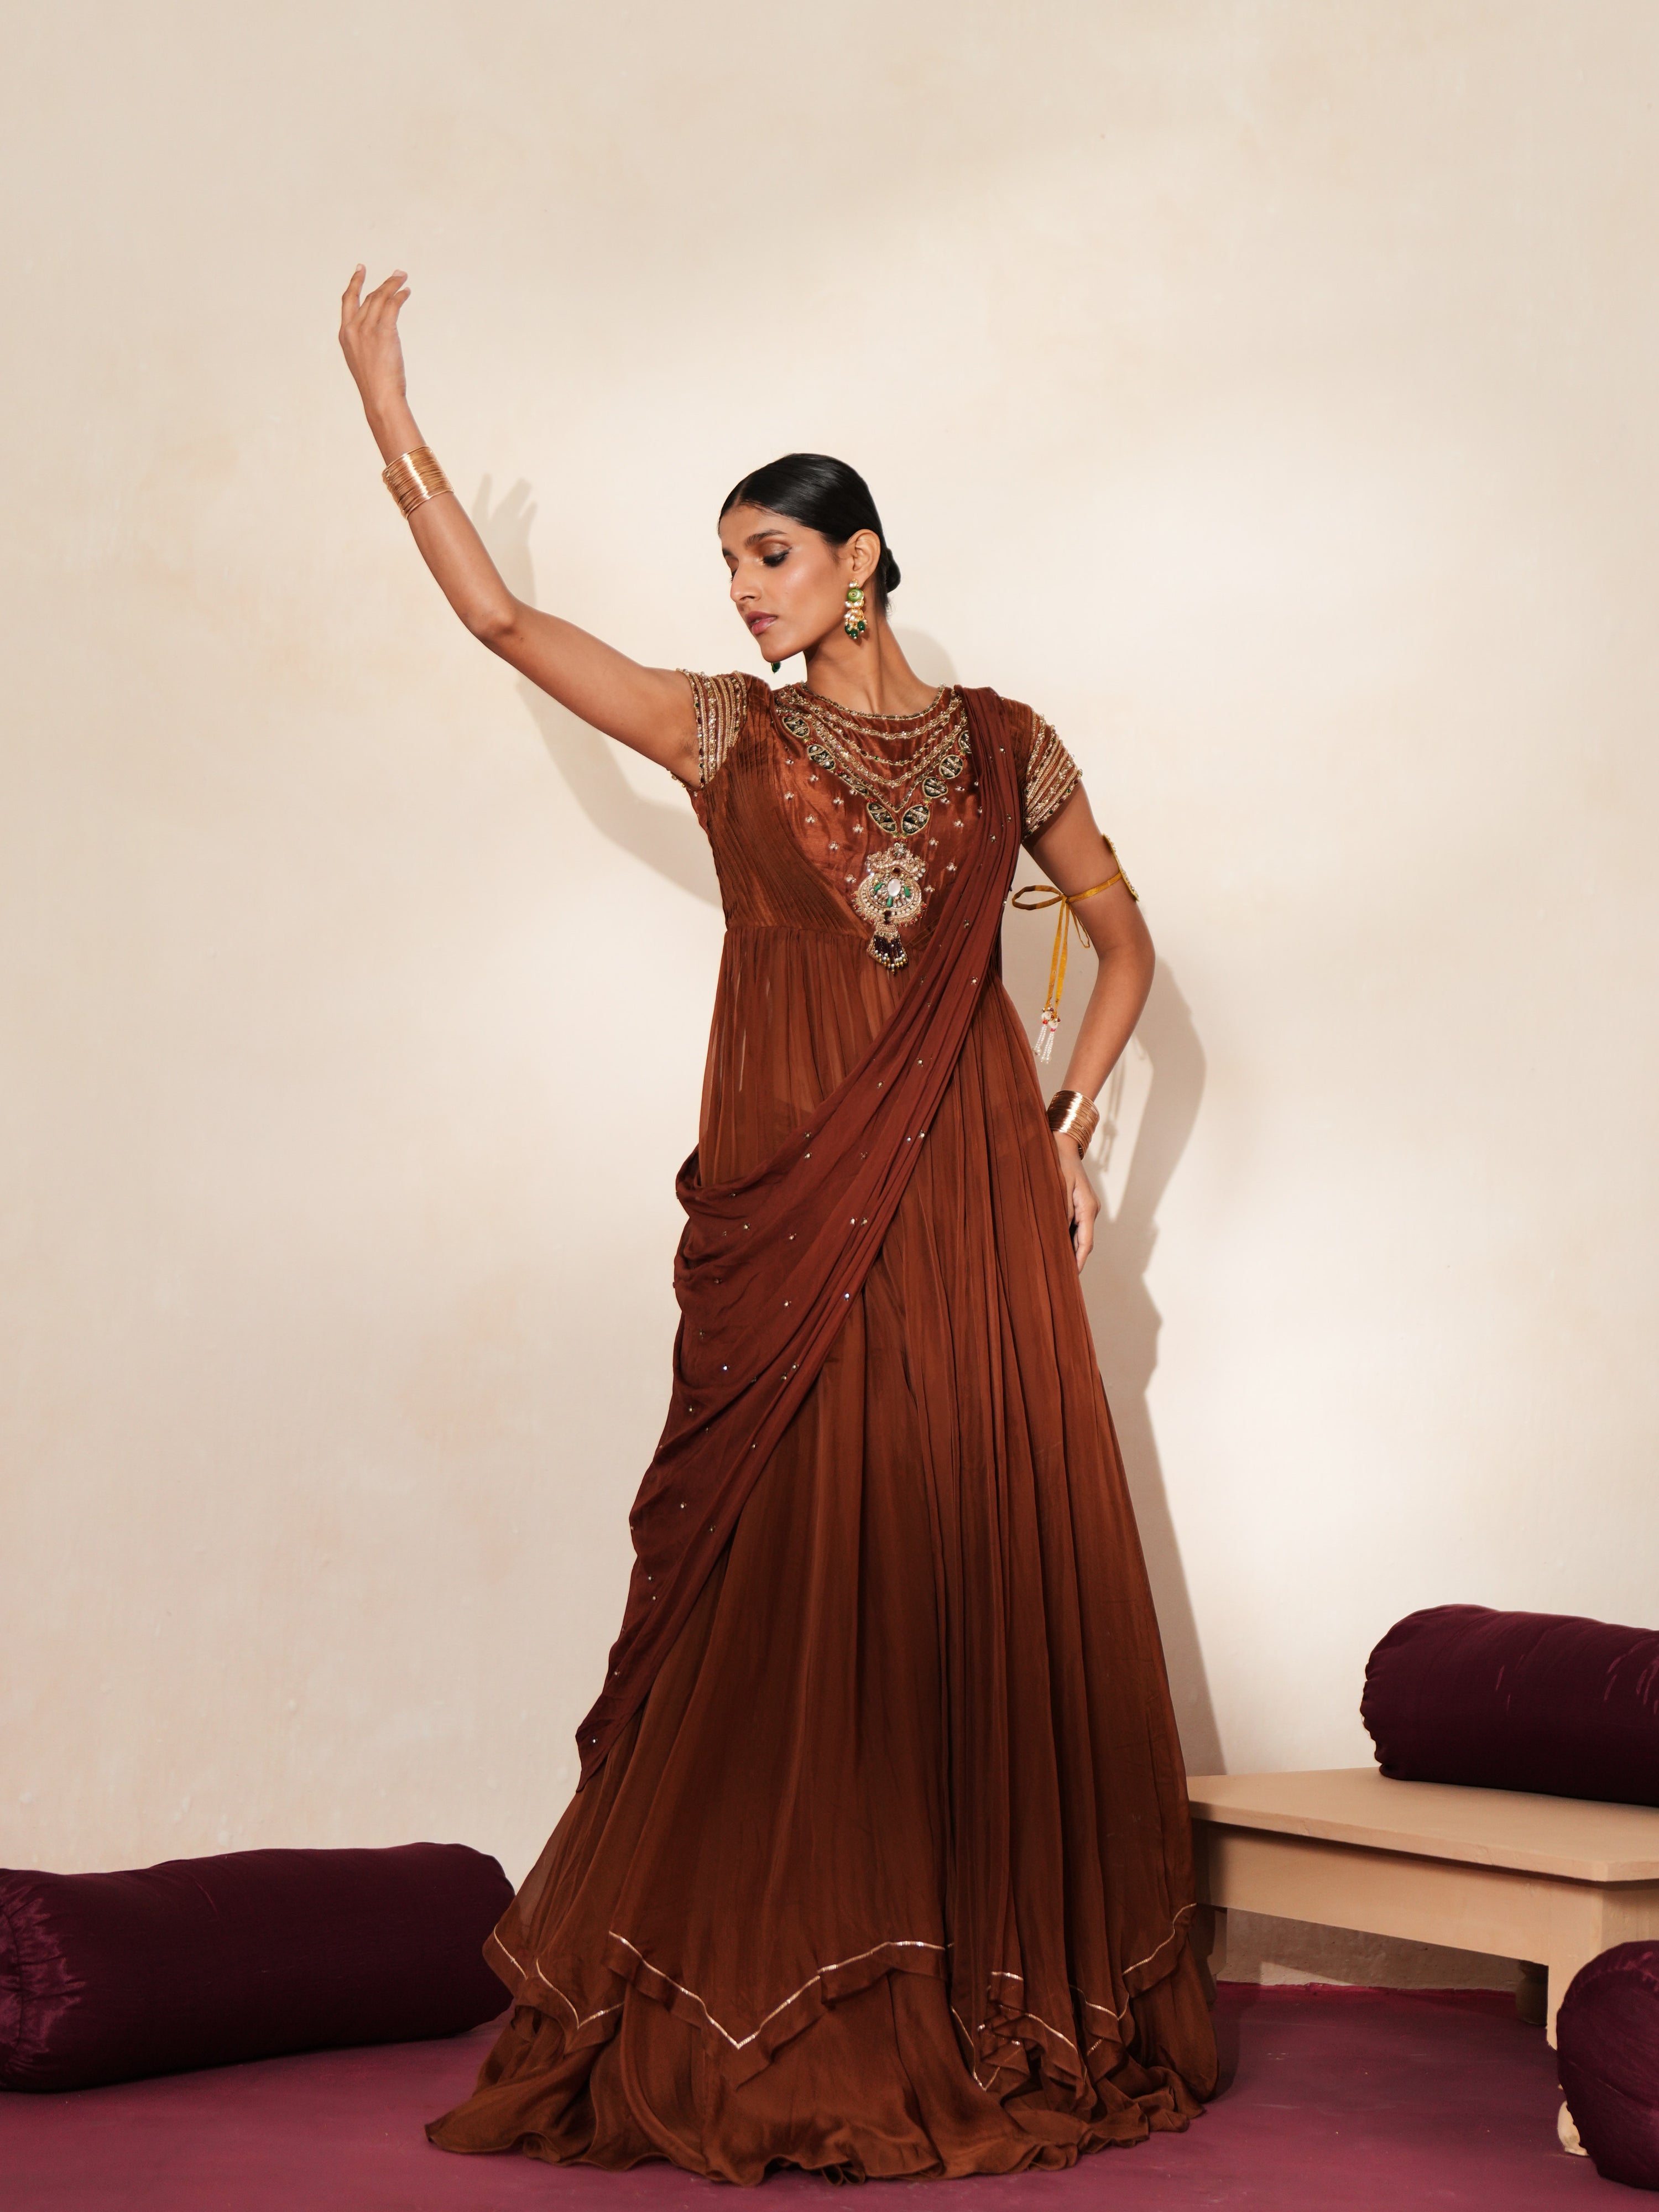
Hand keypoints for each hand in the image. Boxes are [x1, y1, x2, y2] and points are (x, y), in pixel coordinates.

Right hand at [339, 264, 410, 429]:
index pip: (348, 301)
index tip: (360, 269)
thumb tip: (380, 337)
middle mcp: (353, 328)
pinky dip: (400, 296)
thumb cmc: (375, 386)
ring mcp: (367, 329)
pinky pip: (392, 305)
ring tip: (404, 279)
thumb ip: (366, 344)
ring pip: (381, 297)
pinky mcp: (383, 332)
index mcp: (345, 334)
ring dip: (394, 286)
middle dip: (383, 282)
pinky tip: (406, 292)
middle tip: (397, 274)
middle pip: (368, 296)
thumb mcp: (363, 361)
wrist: (380, 398)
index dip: (355, 282)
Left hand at [1055, 1136, 1098, 1272]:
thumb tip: (1060, 1232)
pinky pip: (1076, 1226)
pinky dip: (1069, 1238)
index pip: (1086, 1241)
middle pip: (1085, 1241)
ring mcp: (1087, 1207)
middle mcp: (1090, 1209)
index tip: (1073, 1275)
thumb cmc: (1058, 1164)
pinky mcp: (1080, 1205)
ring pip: (1081, 1235)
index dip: (1079, 1259)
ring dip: (1071, 1249)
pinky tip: (1058, 1246)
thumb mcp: (1058, 1186)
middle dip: (1076, 1259)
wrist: (1063, 1145)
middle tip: (1063, 1278)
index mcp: (1087, 1207)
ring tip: (1059, 1267)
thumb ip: (1061, 1210)